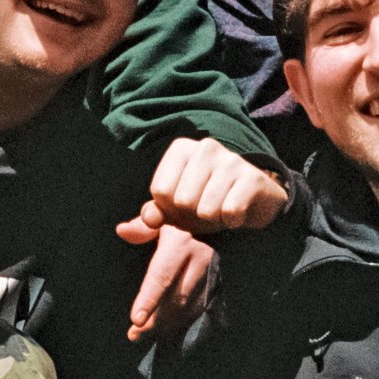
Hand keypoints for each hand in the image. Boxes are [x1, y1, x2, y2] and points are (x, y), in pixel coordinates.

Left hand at [117, 137, 289, 240]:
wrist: (255, 202)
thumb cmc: (207, 202)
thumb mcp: (174, 211)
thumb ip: (148, 220)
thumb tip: (123, 231)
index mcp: (181, 149)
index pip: (160, 192)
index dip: (171, 210)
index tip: (186, 205)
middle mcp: (205, 147)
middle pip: (182, 201)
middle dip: (193, 216)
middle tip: (207, 209)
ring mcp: (231, 160)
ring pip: (205, 209)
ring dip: (214, 220)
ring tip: (222, 209)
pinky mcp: (252, 177)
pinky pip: (230, 212)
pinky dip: (233, 221)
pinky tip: (239, 212)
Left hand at [120, 222, 215, 343]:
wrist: (223, 215)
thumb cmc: (186, 214)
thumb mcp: (164, 213)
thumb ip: (142, 226)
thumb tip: (121, 231)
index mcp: (182, 243)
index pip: (162, 276)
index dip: (149, 299)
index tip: (136, 320)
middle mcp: (202, 260)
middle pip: (176, 299)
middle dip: (155, 320)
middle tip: (135, 333)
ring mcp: (216, 273)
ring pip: (190, 307)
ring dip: (169, 324)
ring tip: (146, 333)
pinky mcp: (224, 281)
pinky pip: (203, 307)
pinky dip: (185, 319)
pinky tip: (170, 326)